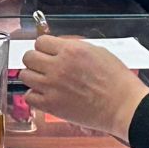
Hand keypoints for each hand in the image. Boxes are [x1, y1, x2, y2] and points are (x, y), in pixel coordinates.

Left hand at [19, 36, 148, 141]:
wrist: (123, 106)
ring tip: (44, 81)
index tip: (47, 53)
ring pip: (25, 75)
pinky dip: (34, 96)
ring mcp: (52, 86)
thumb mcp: (98, 52)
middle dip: (35, 60)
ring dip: (33, 77)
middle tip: (43, 67)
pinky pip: (29, 96)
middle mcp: (58, 66)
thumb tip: (59, 48)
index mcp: (70, 50)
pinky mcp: (51, 105)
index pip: (40, 42)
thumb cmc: (117, 81)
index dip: (44, 47)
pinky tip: (44, 95)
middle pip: (29, 57)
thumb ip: (74, 48)